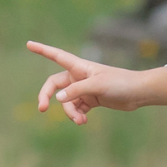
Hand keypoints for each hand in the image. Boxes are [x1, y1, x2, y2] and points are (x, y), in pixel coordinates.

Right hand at [26, 41, 166, 123]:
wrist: (138, 93)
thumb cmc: (120, 83)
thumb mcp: (97, 86)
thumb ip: (76, 91)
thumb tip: (58, 99)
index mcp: (79, 67)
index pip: (56, 56)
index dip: (42, 50)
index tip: (28, 44)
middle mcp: (79, 77)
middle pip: (55, 86)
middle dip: (47, 97)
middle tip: (42, 109)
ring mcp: (84, 89)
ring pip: (67, 101)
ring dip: (70, 112)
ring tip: (80, 121)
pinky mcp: (91, 100)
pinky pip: (77, 109)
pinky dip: (77, 115)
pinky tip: (83, 121)